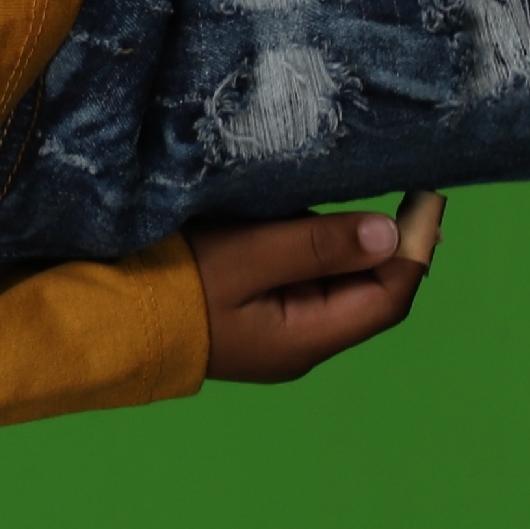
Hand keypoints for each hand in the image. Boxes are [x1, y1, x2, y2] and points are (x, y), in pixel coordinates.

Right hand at [195, 192, 443, 382]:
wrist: (103, 320)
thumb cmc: (172, 288)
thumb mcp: (247, 258)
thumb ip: (318, 245)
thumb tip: (390, 233)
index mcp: (307, 338)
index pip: (388, 296)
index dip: (414, 247)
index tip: (426, 196)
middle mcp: (300, 343)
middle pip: (363, 289)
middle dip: (373, 240)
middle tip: (379, 184)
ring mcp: (274, 332)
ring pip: (328, 280)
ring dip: (330, 240)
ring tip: (306, 200)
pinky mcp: (250, 315)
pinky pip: (296, 278)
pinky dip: (301, 247)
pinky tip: (281, 218)